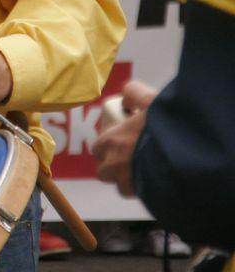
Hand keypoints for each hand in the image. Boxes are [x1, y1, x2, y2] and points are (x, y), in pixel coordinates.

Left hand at [93, 80, 156, 195]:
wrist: (191, 152)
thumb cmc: (167, 124)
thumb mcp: (149, 98)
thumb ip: (133, 92)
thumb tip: (126, 99)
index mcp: (110, 142)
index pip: (98, 148)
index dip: (108, 146)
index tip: (121, 142)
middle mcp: (114, 165)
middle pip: (105, 171)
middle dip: (114, 167)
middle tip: (131, 157)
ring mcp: (129, 184)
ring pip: (122, 187)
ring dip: (129, 180)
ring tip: (145, 170)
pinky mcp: (146, 196)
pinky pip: (141, 195)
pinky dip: (146, 190)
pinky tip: (158, 179)